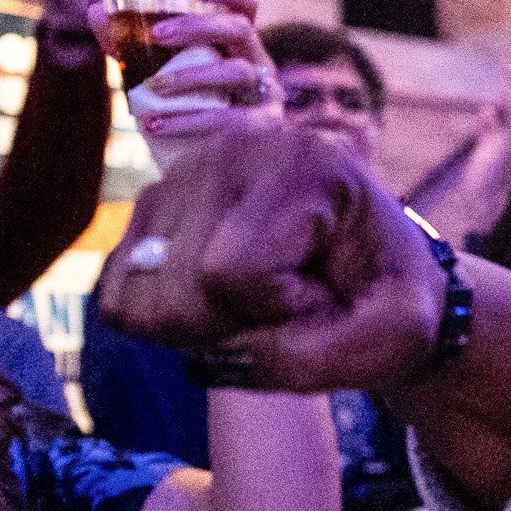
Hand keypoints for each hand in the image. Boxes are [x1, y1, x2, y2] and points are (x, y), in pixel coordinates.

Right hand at [101, 121, 448, 389]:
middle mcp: (229, 152)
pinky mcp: (147, 209)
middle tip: (291, 302)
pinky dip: (167, 319)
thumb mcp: (393, 337)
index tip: (324, 295)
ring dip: (202, 324)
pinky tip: (221, 298)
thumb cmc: (389, 301)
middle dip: (235, 324)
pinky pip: (117, 298)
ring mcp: (179, 175)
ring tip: (260, 298)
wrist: (376, 274)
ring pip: (139, 300)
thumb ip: (314, 357)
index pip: (233, 271)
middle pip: (178, 289)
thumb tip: (210, 359)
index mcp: (302, 164)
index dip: (278, 312)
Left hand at [127, 0, 280, 150]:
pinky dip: (190, 120)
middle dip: (197, 27)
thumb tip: (95, 11)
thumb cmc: (185, 105)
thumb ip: (129, 42)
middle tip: (157, 34)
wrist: (207, 160)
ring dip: (190, 76)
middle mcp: (257, 59)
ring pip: (235, 71)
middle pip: (239, 27)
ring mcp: (267, 91)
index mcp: (237, 42)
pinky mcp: (265, 124)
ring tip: (152, 87)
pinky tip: (157, 125)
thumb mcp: (158, 69)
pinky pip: (232, 118)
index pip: (245, 4)